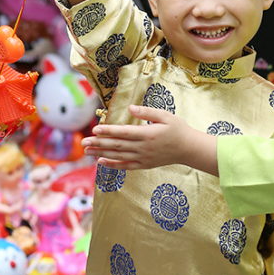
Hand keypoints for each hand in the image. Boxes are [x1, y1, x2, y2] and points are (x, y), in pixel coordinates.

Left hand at [82, 104, 218, 174]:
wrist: (189, 149)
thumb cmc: (178, 129)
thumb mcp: (166, 115)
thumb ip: (147, 112)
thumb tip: (131, 108)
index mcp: (148, 134)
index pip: (123, 132)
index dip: (108, 131)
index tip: (94, 129)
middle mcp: (143, 148)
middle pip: (117, 145)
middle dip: (99, 143)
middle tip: (84, 142)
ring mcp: (143, 158)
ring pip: (118, 156)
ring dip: (101, 153)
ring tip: (87, 151)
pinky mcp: (144, 165)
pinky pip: (125, 166)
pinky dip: (112, 165)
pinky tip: (101, 162)